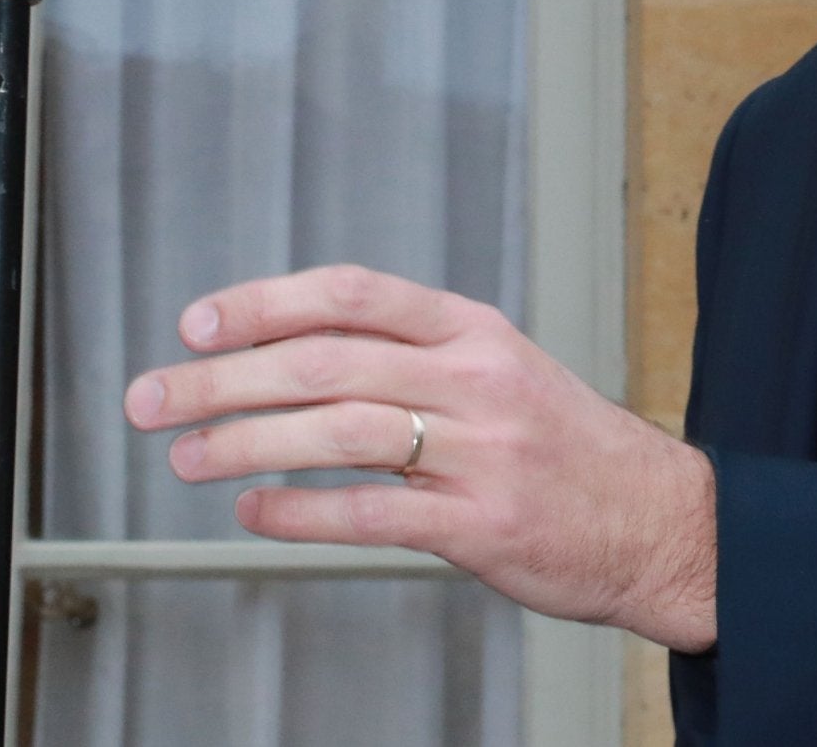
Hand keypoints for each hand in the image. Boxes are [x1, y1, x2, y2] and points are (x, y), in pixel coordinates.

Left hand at [123, 264, 717, 652]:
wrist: (661, 522)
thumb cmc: (567, 449)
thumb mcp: (499, 371)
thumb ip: (408, 358)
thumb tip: (288, 354)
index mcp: (472, 330)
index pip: (350, 293)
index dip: (263, 303)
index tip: (196, 323)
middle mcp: (475, 379)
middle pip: (325, 362)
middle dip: (223, 378)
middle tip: (154, 396)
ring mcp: (482, 450)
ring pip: (339, 431)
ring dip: (245, 441)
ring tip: (184, 455)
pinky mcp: (483, 523)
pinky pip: (373, 513)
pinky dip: (301, 511)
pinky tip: (254, 510)